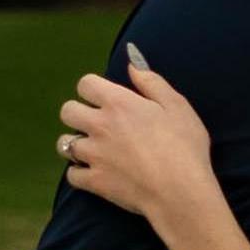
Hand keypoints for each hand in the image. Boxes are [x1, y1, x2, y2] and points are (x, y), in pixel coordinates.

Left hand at [56, 48, 214, 225]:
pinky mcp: (94, 182)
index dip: (94, 88)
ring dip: (76, 143)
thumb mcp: (177, 105)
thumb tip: (131, 58)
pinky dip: (80, 172)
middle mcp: (98, 126)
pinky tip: (95, 172)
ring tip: (95, 149)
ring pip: (64, 143)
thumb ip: (151, 80)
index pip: (85, 84)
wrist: (180, 191)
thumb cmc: (185, 146)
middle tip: (99, 123)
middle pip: (67, 111)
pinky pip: (71, 174)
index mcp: (118, 103)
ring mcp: (93, 155)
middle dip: (79, 113)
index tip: (107, 98)